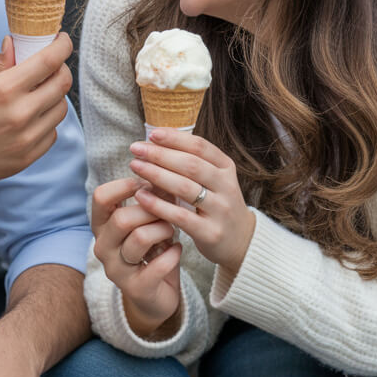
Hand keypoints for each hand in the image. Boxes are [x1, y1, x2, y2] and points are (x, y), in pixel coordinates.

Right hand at [0, 33, 72, 197]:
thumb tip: (13, 45)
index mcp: (3, 90)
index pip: (49, 60)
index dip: (62, 45)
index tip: (62, 40)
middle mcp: (20, 114)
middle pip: (62, 83)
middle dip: (62, 67)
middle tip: (53, 64)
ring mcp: (26, 138)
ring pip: (61, 109)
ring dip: (55, 95)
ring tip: (39, 91)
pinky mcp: (27, 157)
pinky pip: (51, 133)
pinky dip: (46, 120)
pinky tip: (31, 116)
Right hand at [91, 176, 182, 337]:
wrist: (157, 295)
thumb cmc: (152, 249)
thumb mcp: (147, 221)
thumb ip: (151, 199)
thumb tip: (162, 169)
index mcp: (102, 225)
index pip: (101, 197)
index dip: (125, 185)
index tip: (147, 182)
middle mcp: (103, 247)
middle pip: (122, 218)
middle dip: (151, 210)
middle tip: (168, 210)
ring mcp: (117, 269)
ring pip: (140, 238)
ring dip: (163, 230)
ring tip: (173, 230)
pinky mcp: (135, 289)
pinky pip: (157, 265)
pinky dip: (173, 254)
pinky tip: (178, 250)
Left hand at [128, 130, 254, 274]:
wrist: (241, 242)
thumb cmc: (217, 204)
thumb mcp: (214, 179)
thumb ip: (192, 161)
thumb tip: (157, 141)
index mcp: (226, 168)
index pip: (200, 146)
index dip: (175, 138)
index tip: (152, 134)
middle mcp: (226, 186)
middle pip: (191, 164)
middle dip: (160, 154)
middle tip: (136, 149)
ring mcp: (220, 210)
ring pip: (185, 188)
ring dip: (156, 174)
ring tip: (135, 166)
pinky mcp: (211, 233)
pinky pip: (181, 216)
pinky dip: (159, 205)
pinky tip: (141, 196)